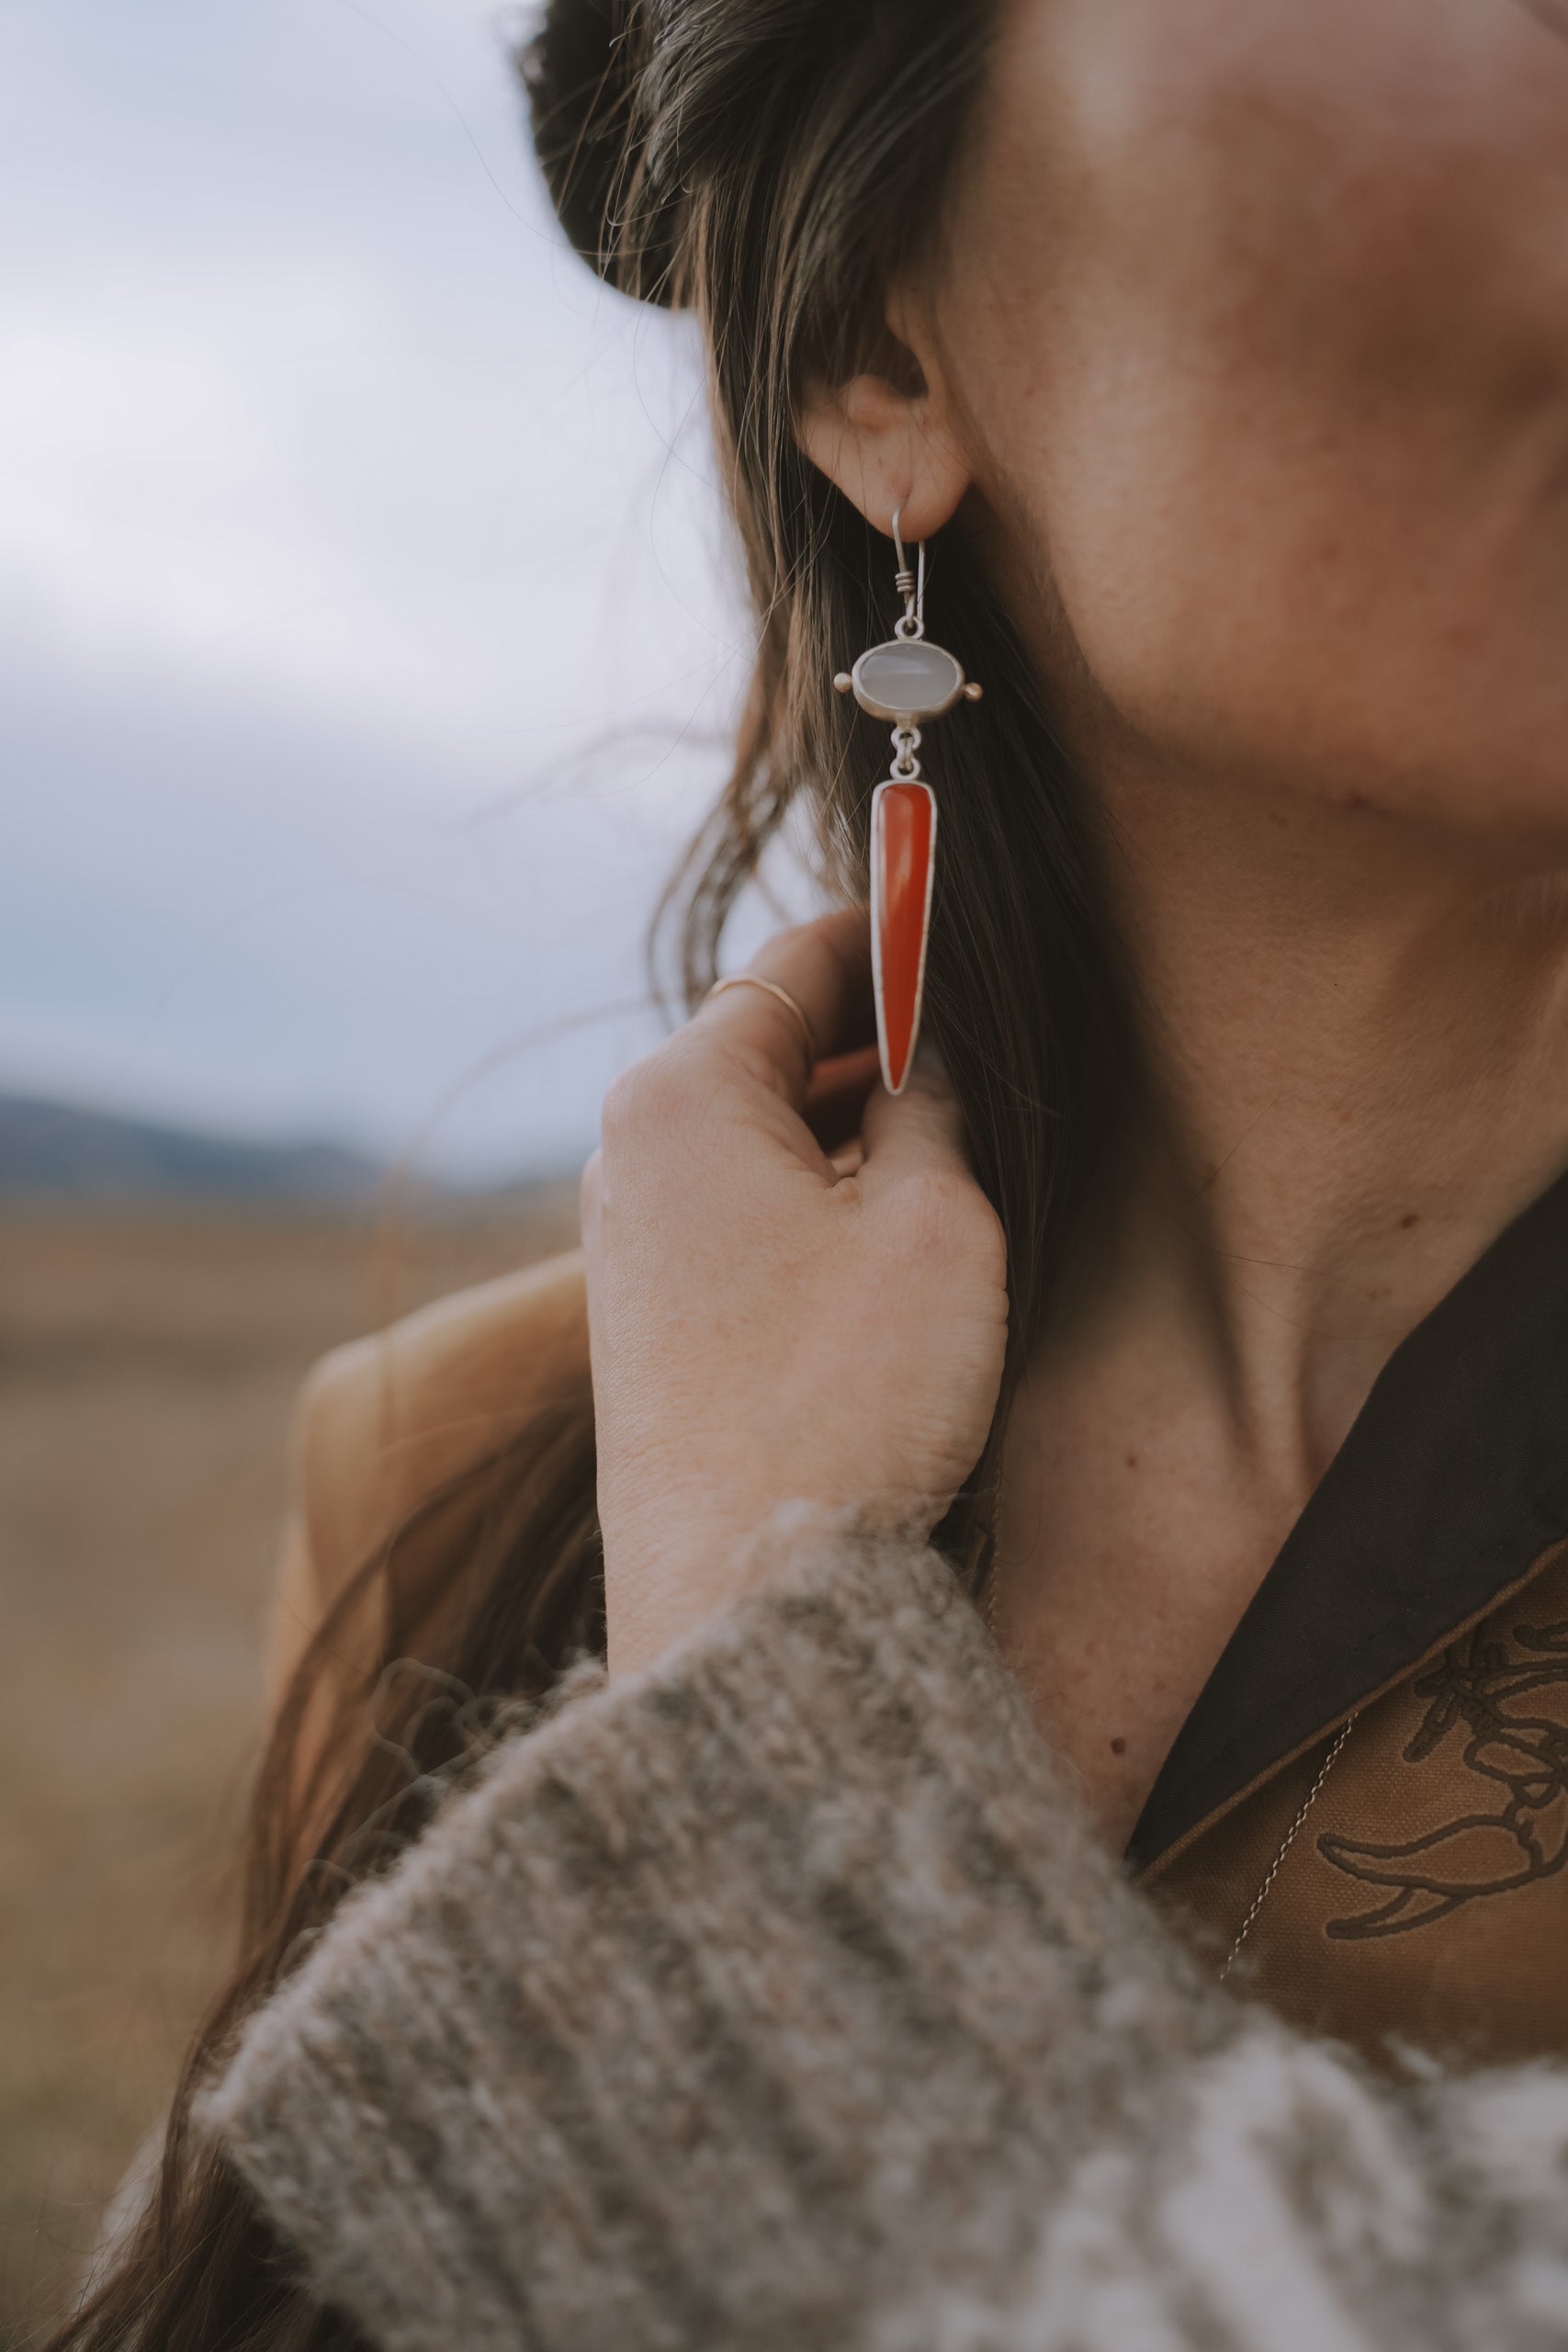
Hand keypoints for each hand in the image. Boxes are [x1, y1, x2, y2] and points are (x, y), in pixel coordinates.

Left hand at [581, 909, 1008, 1676]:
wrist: (749, 1593)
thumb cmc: (847, 1398)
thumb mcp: (931, 1221)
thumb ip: (931, 1105)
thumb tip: (925, 1052)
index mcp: (684, 1094)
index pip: (797, 964)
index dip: (890, 931)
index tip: (954, 915)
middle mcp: (629, 1155)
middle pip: (767, 1048)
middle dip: (874, 1035)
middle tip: (981, 1038)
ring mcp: (627, 1246)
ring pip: (757, 1138)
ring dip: (849, 1126)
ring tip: (952, 1137)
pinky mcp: (644, 1326)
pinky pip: (737, 1215)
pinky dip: (813, 1198)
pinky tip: (889, 1232)